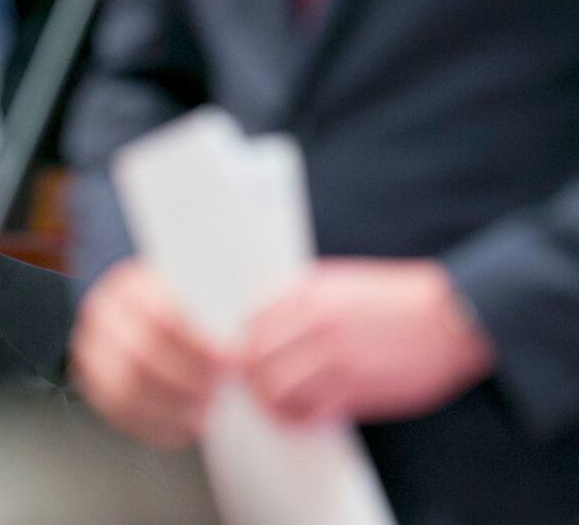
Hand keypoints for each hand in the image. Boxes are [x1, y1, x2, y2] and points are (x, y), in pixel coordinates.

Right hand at [70, 259, 225, 449]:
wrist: (136, 315)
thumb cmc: (180, 306)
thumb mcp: (196, 290)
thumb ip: (216, 308)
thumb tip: (251, 333)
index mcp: (130, 286)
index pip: (161, 315)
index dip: (199, 343)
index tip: (232, 360)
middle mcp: (102, 317)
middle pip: (140, 356)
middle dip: (188, 381)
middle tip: (220, 390)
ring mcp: (91, 353)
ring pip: (125, 390)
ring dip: (172, 408)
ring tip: (206, 411)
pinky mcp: (92, 386)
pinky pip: (120, 415)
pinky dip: (157, 426)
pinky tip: (186, 425)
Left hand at [242, 258, 496, 423]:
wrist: (453, 317)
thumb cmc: (399, 301)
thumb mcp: (341, 281)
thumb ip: (301, 297)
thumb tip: (263, 320)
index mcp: (309, 293)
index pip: (251, 323)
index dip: (248, 345)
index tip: (254, 358)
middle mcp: (315, 323)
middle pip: (255, 359)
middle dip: (253, 377)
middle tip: (261, 388)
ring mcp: (335, 357)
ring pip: (275, 389)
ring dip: (272, 403)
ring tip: (281, 408)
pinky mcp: (357, 389)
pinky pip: (309, 412)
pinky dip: (300, 420)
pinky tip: (306, 418)